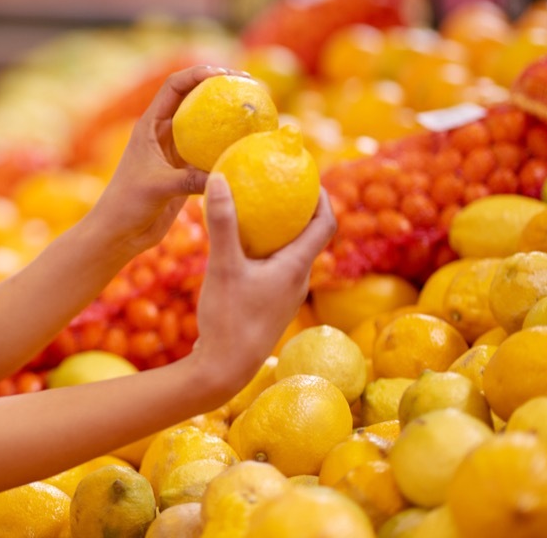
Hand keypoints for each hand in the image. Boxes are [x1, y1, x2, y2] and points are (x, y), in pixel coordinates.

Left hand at [88, 65, 248, 255]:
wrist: (121, 231)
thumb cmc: (128, 204)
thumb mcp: (158, 188)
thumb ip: (189, 180)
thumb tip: (224, 175)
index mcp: (150, 125)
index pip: (174, 86)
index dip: (198, 74)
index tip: (225, 75)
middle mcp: (163, 132)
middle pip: (194, 98)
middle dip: (221, 86)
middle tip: (251, 85)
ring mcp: (176, 151)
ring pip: (205, 124)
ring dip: (228, 115)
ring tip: (258, 109)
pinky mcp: (185, 170)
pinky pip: (210, 151)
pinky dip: (228, 146)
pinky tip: (251, 146)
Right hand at [192, 174, 336, 387]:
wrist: (223, 370)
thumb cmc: (229, 319)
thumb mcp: (223, 266)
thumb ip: (223, 223)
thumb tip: (220, 178)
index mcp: (296, 268)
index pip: (326, 225)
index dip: (324, 197)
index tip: (309, 176)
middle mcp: (297, 281)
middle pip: (310, 237)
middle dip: (299, 210)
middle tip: (279, 186)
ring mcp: (283, 296)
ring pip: (290, 255)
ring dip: (281, 232)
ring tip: (257, 211)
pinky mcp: (268, 306)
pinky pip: (273, 269)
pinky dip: (264, 251)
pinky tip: (237, 247)